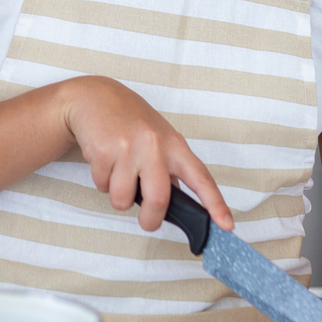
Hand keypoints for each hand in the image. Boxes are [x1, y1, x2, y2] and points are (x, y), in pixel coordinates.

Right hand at [57, 76, 233, 233]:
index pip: (201, 178)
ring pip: (123, 199)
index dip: (215, 204)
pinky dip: (102, 181)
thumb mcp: (158, 137)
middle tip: (147, 221)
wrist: (94, 96)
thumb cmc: (129, 118)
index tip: (226, 225)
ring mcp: (128, 148)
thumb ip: (170, 167)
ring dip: (118, 196)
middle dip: (150, 220)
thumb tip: (176, 201)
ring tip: (117, 173)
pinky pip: (102, 186)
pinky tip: (104, 161)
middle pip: (159, 199)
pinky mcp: (103, 151)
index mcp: (174, 144)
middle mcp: (154, 145)